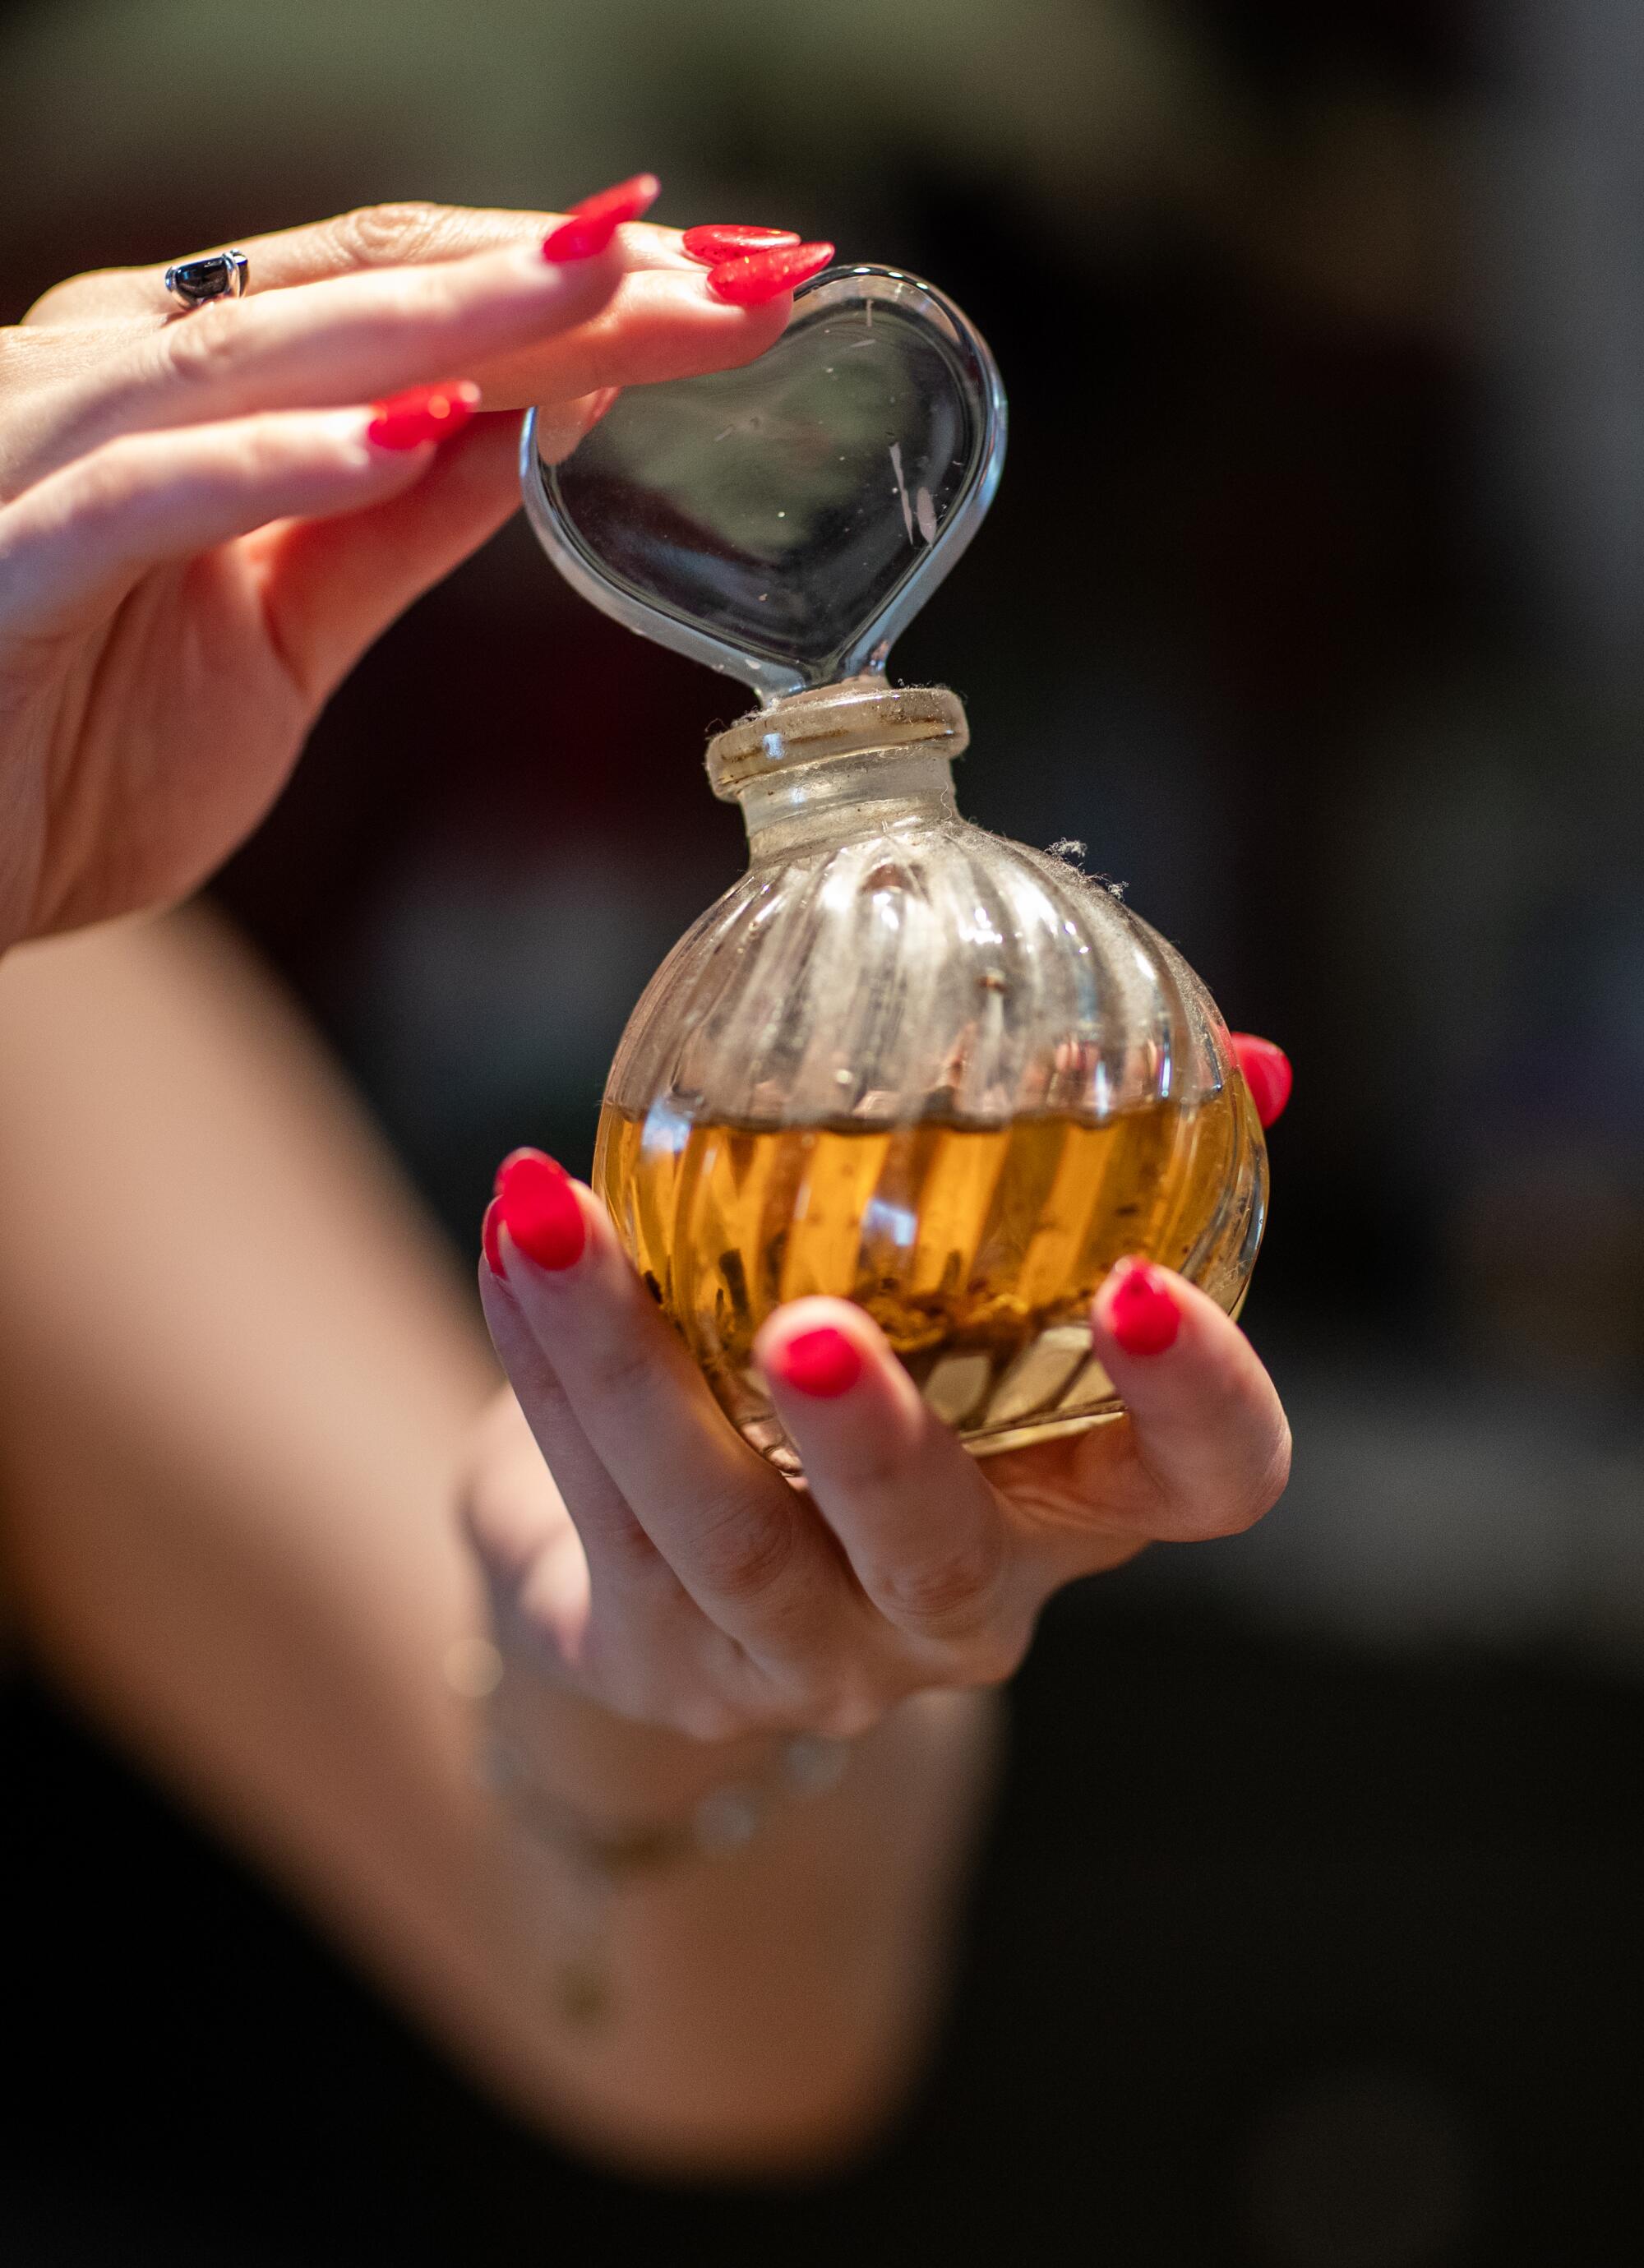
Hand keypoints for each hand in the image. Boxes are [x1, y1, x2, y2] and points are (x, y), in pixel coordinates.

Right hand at [0, 187, 800, 948]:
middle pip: (370, 292)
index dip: (586, 287)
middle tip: (747, 271)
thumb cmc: (63, 751)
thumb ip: (384, 533)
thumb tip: (525, 425)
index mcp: (192, 389)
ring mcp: (46, 451)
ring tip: (612, 299)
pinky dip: (273, 461)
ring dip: (452, 321)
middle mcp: (117, 380)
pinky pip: (144, 493)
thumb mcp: (277, 641)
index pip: (414, 299)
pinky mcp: (1, 558)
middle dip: (569, 278)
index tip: (750, 285)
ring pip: (265, 354)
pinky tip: (405, 436)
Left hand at [463, 1147, 1291, 1749]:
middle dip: (878, 1449)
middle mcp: (960, 1608)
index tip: (1141, 1281)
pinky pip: (598, 1514)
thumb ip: (1082, 1177)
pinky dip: (545, 1366)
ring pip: (726, 1538)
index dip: (1202, 1404)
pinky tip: (517, 1236)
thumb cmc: (869, 1381)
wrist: (682, 1573)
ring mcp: (809, 1658)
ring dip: (628, 1370)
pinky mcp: (663, 1666)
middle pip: (939, 1558)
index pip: (1206, 1484)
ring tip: (554, 1218)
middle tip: (812, 1329)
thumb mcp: (977, 1294)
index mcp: (1077, 1501)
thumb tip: (1247, 1051)